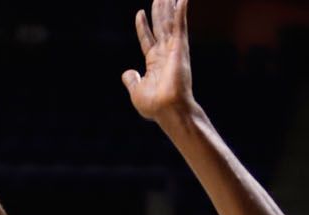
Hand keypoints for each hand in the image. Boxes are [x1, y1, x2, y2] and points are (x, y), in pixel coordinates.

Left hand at [123, 0, 196, 126]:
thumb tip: (128, 73)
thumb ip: (132, 80)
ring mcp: (173, 49)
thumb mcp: (136, 92)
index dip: (143, 26)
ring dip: (169, 6)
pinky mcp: (180, 47)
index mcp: (154, 63)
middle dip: (160, 11)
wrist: (169, 110)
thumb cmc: (155, 106)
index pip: (147, 39)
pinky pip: (180, 24)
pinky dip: (181, 10)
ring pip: (170, 22)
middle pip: (160, 26)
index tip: (140, 13)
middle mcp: (165, 53)